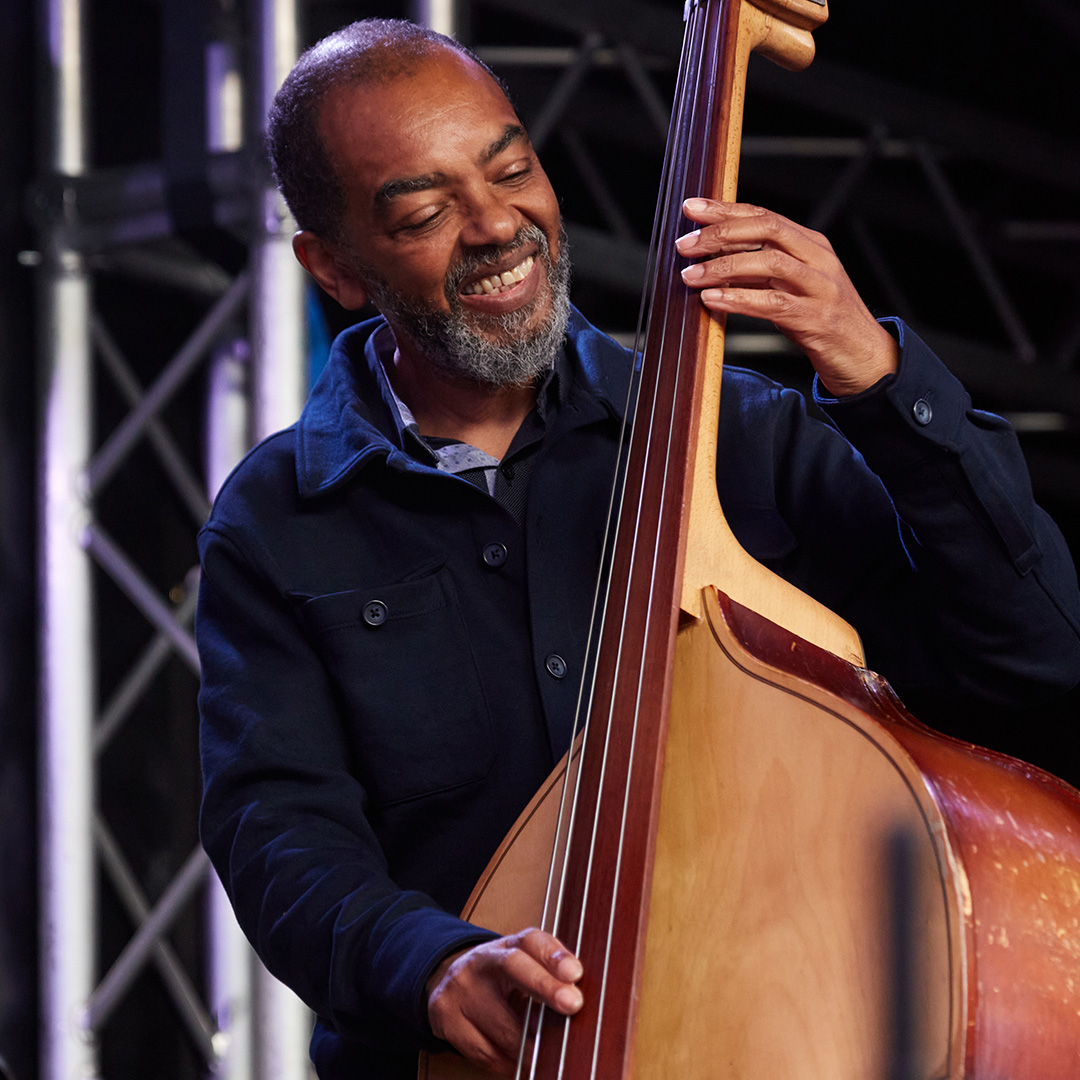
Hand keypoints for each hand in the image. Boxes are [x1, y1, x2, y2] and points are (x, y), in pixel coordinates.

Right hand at [426, 929, 583, 1075]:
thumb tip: (583, 999)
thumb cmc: (500, 981)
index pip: (532, 940)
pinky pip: (484, 1052)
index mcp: (508, 945)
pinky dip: (507, 1063)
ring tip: (550, 1053)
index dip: (554, 954)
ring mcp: (461, 988)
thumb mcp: (523, 969)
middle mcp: (483, 960)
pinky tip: (518, 1063)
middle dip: (546, 986)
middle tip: (572, 1005)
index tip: (575, 972)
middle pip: (515, 966)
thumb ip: (550, 977)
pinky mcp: (446, 1018)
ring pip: (501, 1023)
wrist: (448, 984)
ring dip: (530, 1044)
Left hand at [676, 199, 897, 396]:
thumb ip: (761, 269)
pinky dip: (739, 299)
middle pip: (767, 229)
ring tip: (691, 275)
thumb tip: (713, 257)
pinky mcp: (817, 318)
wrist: (864, 356)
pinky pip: (773, 304)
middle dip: (720, 233)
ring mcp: (820, 287)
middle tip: (685, 244)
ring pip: (770, 263)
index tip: (691, 208)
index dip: (725, 209)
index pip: (763, 216)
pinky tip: (713, 299)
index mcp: (811, 244)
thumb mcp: (792, 286)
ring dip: (724, 267)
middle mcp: (818, 258)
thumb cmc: (822, 320)